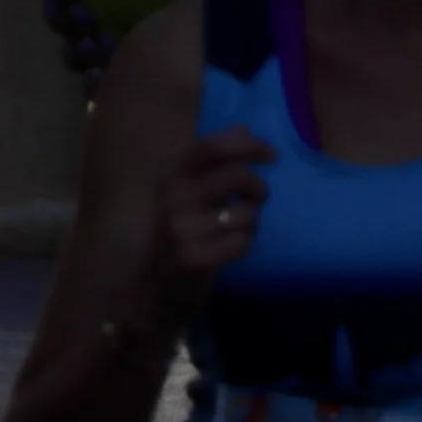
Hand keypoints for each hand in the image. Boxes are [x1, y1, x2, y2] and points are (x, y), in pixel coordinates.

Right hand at [141, 129, 274, 317]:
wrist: (150, 292)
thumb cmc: (177, 239)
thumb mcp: (187, 196)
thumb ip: (214, 165)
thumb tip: (243, 128)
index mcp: (170, 179)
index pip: (211, 147)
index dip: (247, 145)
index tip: (271, 156)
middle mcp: (172, 200)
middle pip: (237, 175)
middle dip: (259, 189)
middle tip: (256, 202)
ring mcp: (182, 230)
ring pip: (246, 213)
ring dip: (251, 224)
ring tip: (235, 232)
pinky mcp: (195, 258)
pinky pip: (242, 242)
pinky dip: (243, 246)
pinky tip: (227, 252)